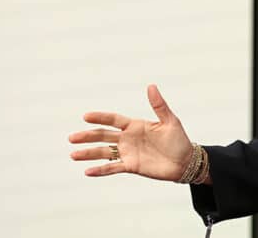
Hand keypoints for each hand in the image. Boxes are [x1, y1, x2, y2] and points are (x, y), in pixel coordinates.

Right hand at [69, 84, 192, 180]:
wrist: (185, 162)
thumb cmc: (179, 139)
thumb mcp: (170, 121)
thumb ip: (159, 105)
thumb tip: (151, 86)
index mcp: (135, 125)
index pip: (113, 120)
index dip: (100, 117)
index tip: (86, 116)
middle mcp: (128, 139)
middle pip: (104, 136)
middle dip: (88, 136)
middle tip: (71, 138)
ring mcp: (128, 153)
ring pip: (104, 152)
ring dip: (89, 153)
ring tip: (73, 154)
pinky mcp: (131, 166)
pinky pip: (112, 168)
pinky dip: (100, 170)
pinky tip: (87, 171)